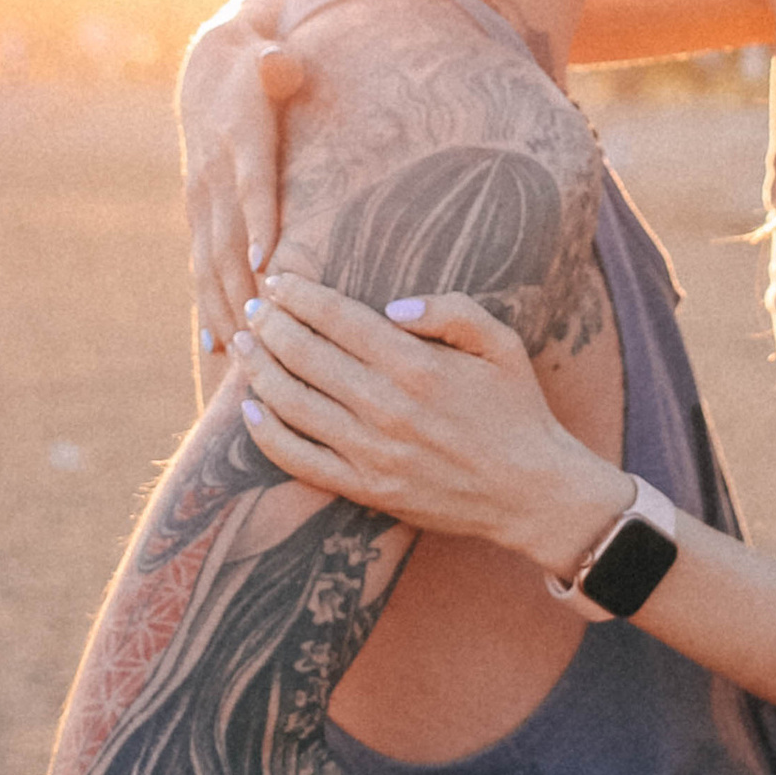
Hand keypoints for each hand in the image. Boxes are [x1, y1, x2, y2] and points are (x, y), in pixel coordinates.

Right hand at [179, 0, 304, 359]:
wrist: (206, 71)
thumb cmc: (255, 68)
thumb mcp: (266, 57)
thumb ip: (276, 65)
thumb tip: (281, 63)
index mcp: (240, 141)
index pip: (251, 184)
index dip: (257, 221)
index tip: (268, 262)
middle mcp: (214, 177)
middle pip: (229, 238)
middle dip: (243, 287)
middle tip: (263, 332)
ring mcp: (202, 200)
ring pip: (211, 262)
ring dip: (225, 307)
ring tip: (241, 351)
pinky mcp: (199, 216)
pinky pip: (202, 266)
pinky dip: (208, 305)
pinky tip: (216, 345)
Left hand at [233, 276, 624, 575]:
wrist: (532, 493)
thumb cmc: (518, 411)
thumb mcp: (502, 345)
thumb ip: (451, 312)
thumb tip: (392, 306)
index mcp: (419, 367)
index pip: (339, 320)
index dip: (300, 296)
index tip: (279, 280)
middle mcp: (387, 408)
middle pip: (305, 356)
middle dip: (271, 325)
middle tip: (253, 306)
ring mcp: (372, 453)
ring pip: (292, 404)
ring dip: (259, 370)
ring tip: (243, 346)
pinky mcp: (365, 490)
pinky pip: (300, 461)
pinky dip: (267, 435)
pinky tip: (251, 410)